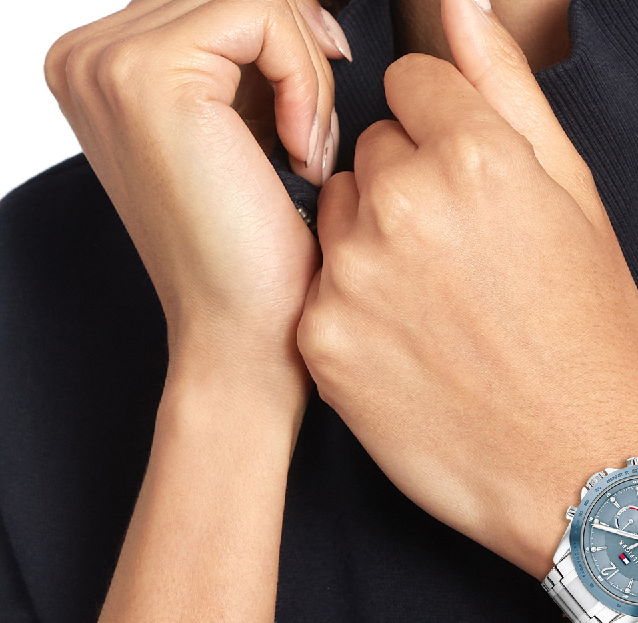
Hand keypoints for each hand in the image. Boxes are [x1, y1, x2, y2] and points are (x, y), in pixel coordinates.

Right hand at [45, 0, 349, 410]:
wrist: (243, 338)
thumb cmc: (257, 260)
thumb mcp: (247, 132)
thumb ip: (246, 64)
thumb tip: (305, 10)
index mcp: (103, 70)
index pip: (215, 0)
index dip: (284, 38)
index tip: (314, 108)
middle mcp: (89, 58)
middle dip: (298, 54)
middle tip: (313, 142)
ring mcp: (107, 63)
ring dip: (306, 75)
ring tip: (307, 157)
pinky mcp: (149, 77)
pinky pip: (262, 16)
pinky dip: (305, 81)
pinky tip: (301, 155)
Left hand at [297, 0, 637, 575]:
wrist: (579, 469)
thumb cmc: (592, 340)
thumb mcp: (576, 202)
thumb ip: (506, 90)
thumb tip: (459, 3)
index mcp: (475, 155)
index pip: (411, 87)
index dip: (444, 135)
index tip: (470, 187)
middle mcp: (402, 203)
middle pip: (370, 152)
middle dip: (407, 188)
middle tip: (461, 263)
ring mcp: (352, 276)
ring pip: (336, 216)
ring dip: (372, 246)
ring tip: (435, 309)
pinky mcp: (322, 340)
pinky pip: (319, 287)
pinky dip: (352, 309)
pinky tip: (407, 349)